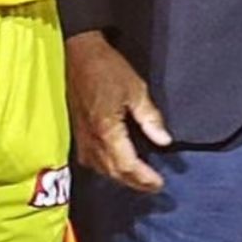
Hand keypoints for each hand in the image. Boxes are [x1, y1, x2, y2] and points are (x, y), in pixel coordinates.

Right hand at [67, 30, 171, 193]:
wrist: (77, 55)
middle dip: (134, 182)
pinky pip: (91, 161)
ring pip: (101, 169)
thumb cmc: (107, 69)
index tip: (159, 183)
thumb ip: (150, 118)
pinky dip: (107, 168)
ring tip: (139, 180)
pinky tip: (117, 165)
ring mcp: (80, 138)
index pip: (127, 165)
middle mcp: (91, 140)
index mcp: (107, 130)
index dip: (144, 178)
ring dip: (121, 177)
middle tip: (153, 186)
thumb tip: (164, 141)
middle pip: (114, 172)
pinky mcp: (76, 134)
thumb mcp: (136, 90)